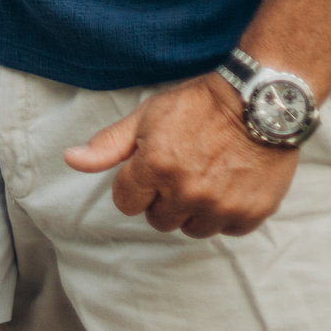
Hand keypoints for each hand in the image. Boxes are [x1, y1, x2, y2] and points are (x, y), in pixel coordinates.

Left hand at [66, 73, 300, 237]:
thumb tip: (71, 159)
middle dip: (163, 200)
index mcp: (154, 167)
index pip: (126, 203)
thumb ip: (108, 145)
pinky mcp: (251, 213)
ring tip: (205, 178)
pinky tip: (229, 185)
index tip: (150, 170)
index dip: (135, 186)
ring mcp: (220, 205)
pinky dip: (226, 214)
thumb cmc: (199, 105)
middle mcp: (186, 191)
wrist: (259, 101)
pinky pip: (227, 230)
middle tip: (181, 171)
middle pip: (159, 220)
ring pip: (193, 229)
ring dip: (194, 210)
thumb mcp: (146, 116)